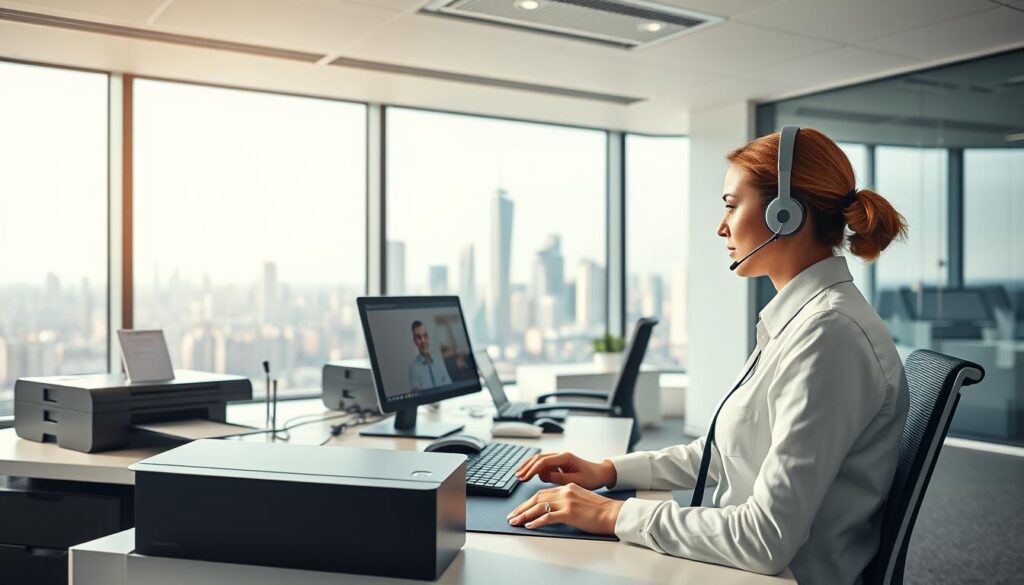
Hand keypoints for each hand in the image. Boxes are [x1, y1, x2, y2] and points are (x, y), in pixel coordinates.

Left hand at [507, 483, 623, 534]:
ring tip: (515, 522)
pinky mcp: (569, 513)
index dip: (528, 502)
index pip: (542, 493)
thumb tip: (553, 509)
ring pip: (539, 507)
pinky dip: (536, 521)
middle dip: (522, 508)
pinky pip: (548, 517)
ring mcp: (567, 502)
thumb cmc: (599, 510)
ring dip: (524, 515)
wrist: (612, 513)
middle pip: (537, 498)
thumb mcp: (580, 499)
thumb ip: (566, 500)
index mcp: (567, 487)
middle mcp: (565, 492)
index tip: (520, 509)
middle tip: (512, 516)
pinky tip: (529, 525)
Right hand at [515, 451, 616, 489]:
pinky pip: (545, 464)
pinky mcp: (559, 463)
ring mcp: (560, 459)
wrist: (601, 474)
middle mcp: (561, 455)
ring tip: (521, 476)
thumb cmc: (591, 478)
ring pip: (540, 460)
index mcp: (565, 457)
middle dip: (527, 467)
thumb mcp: (575, 481)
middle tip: (518, 476)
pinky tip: (531, 476)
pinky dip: (536, 469)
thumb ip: (559, 478)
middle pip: (538, 458)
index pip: (544, 462)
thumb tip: (543, 476)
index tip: (524, 478)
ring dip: (529, 467)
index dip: (532, 470)